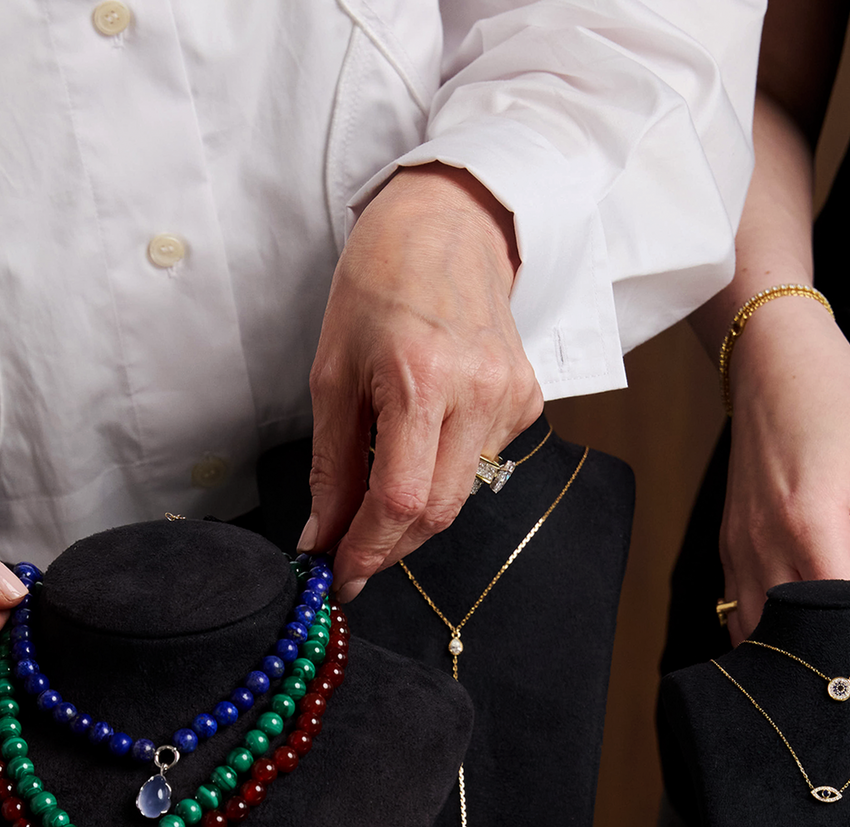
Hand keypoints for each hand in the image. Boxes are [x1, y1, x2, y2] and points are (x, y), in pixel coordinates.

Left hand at [298, 164, 543, 601]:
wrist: (450, 228)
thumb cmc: (379, 284)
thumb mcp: (332, 371)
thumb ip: (331, 464)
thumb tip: (320, 537)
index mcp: (423, 379)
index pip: (401, 499)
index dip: (367, 549)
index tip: (339, 575)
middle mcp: (479, 392)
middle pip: (437, 511)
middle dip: (389, 545)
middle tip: (350, 557)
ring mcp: (512, 398)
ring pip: (460, 493)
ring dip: (414, 510)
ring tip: (378, 492)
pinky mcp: (529, 400)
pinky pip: (482, 462)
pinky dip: (444, 470)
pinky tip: (427, 435)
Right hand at [718, 296, 849, 642]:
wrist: (774, 363)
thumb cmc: (837, 401)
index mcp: (808, 521)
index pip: (839, 611)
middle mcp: (764, 543)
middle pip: (795, 631)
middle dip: (833, 649)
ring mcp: (739, 548)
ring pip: (757, 631)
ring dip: (794, 644)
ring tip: (833, 645)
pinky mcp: (728, 547)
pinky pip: (739, 611)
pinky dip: (766, 629)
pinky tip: (797, 628)